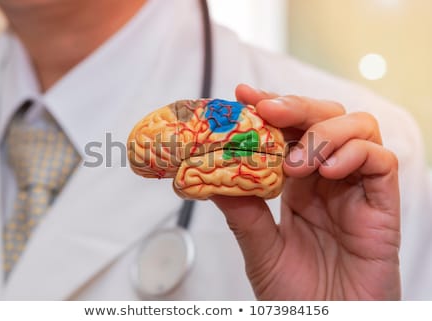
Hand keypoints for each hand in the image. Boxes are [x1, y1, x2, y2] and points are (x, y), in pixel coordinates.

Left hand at [211, 84, 400, 299]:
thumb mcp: (260, 250)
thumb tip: (208, 176)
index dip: (270, 107)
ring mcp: (357, 189)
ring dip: (324, 132)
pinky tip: (327, 171)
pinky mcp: (383, 206)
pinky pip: (381, 162)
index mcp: (298, 185)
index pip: (289, 130)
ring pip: (358, 127)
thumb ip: (242, 213)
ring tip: (297, 162)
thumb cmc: (298, 296)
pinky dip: (355, 154)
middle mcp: (329, 179)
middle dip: (296, 106)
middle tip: (267, 109)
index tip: (243, 94)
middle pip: (324, 117)